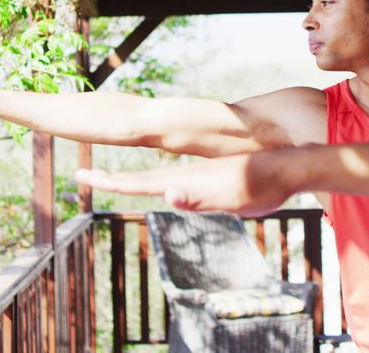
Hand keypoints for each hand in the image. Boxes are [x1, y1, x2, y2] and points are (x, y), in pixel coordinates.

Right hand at [74, 152, 296, 215]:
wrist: (287, 168)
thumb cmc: (261, 186)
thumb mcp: (231, 198)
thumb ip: (199, 198)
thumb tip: (168, 194)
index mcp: (185, 181)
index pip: (138, 183)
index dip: (109, 182)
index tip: (82, 176)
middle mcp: (187, 177)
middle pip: (140, 179)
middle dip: (111, 179)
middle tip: (82, 175)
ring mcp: (197, 178)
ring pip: (155, 179)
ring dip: (131, 181)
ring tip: (111, 181)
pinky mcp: (209, 181)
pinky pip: (173, 182)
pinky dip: (156, 183)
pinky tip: (156, 186)